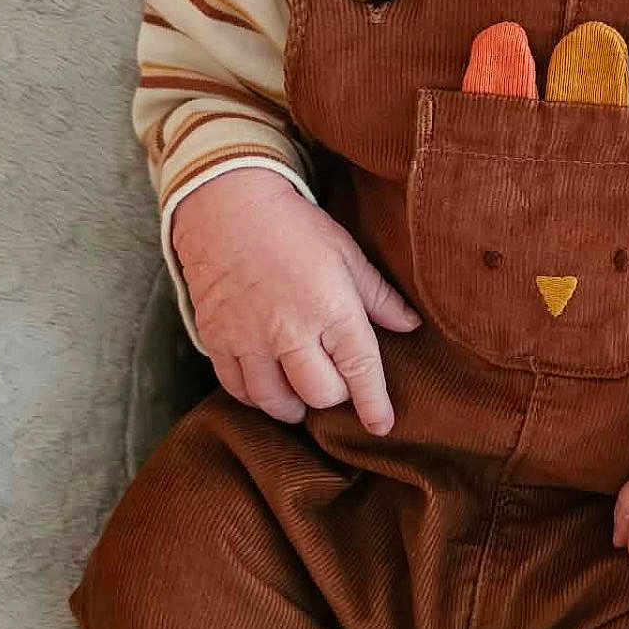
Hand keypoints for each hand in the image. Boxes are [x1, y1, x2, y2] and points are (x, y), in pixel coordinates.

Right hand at [171, 166, 420, 431]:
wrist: (227, 203)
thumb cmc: (295, 226)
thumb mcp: (347, 253)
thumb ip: (379, 296)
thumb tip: (411, 325)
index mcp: (331, 308)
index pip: (360, 370)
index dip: (374, 404)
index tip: (381, 425)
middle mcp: (290, 329)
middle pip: (319, 393)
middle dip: (333, 396)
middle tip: (335, 385)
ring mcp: (249, 337)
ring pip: (275, 399)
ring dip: (293, 406)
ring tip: (301, 399)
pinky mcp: (217, 338)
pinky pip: (237, 388)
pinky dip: (255, 396)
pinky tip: (267, 388)